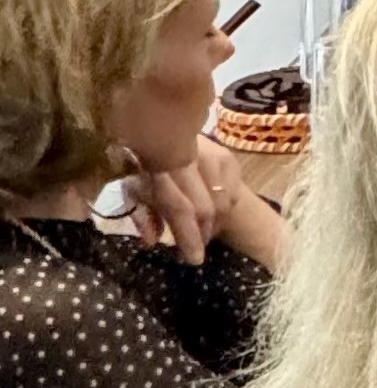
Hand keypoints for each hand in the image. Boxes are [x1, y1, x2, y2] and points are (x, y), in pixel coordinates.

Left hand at [121, 140, 273, 267]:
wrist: (161, 127)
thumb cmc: (143, 162)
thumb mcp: (132, 188)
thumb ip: (143, 215)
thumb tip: (151, 242)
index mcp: (157, 166)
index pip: (178, 206)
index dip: (187, 234)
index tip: (194, 259)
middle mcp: (189, 157)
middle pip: (205, 208)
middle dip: (201, 234)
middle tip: (195, 248)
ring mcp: (212, 154)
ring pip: (222, 204)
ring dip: (212, 223)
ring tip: (200, 228)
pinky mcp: (228, 157)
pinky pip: (232, 194)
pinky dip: (222, 208)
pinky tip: (210, 207)